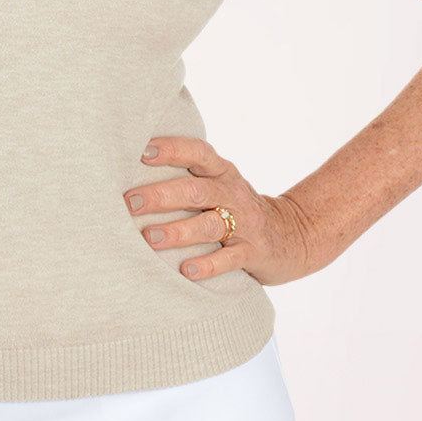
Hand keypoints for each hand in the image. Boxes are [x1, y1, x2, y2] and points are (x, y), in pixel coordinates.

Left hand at [124, 135, 319, 285]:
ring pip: (209, 226)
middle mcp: (233, 194)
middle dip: (161, 195)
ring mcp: (245, 224)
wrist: (293, 235)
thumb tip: (128, 172)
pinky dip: (207, 265)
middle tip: (129, 202)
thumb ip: (187, 177)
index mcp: (222, 172)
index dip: (172, 150)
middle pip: (196, 191)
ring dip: (178, 231)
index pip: (197, 153)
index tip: (142, 152)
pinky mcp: (253, 253)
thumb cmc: (237, 208)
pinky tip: (186, 270)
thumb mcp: (220, 185)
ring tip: (150, 237)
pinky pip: (229, 259)